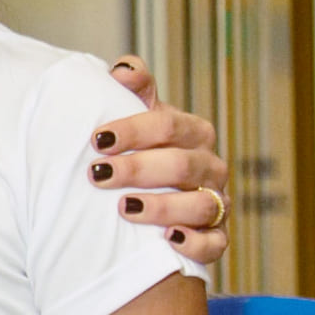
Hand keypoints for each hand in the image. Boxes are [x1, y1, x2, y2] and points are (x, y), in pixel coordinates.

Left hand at [97, 58, 231, 269]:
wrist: (149, 200)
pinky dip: (194, 243)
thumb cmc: (140, 152)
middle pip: (182, 164)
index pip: (169, 125)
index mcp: (193, 133)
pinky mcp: (215, 239)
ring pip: (201, 205)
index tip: (97, 139)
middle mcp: (210, 167)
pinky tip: (167, 239)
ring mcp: (217, 204)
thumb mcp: (137, 117)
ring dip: (162, 207)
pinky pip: (215, 245)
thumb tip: (122, 70)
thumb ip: (134, 89)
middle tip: (98, 174)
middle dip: (138, 169)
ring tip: (123, 209)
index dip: (133, 130)